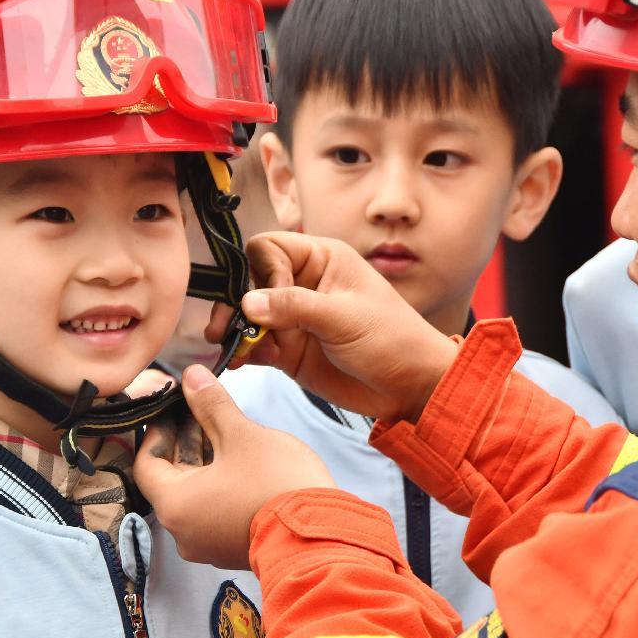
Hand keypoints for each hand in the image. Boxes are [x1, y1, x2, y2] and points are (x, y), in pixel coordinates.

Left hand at [134, 364, 334, 569]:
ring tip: (221, 428)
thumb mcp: (241, 435)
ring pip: (194, 494)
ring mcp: (208, 544)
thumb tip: (192, 377)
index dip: (159, 430)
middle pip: (170, 478)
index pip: (147, 463)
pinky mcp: (233, 547)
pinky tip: (237, 458)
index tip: (173, 407)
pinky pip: (213, 510)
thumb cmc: (276, 486)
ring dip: (203, 461)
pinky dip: (218, 483)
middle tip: (198, 410)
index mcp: (174, 505)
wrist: (322, 537)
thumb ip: (211, 405)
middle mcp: (183, 531)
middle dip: (184, 441)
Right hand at [211, 232, 457, 423]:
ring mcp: (293, 318)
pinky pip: (255, 344)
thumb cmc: (392, 341)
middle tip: (226, 328)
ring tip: (232, 349)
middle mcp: (302, 284)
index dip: (262, 272)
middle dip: (236, 303)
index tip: (271, 301)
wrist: (411, 388)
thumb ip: (294, 307)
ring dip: (235, 330)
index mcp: (322, 259)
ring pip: (247, 315)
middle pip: (249, 280)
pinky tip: (242, 363)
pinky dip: (244, 352)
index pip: (269, 248)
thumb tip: (247, 302)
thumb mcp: (344, 318)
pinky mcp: (289, 349)